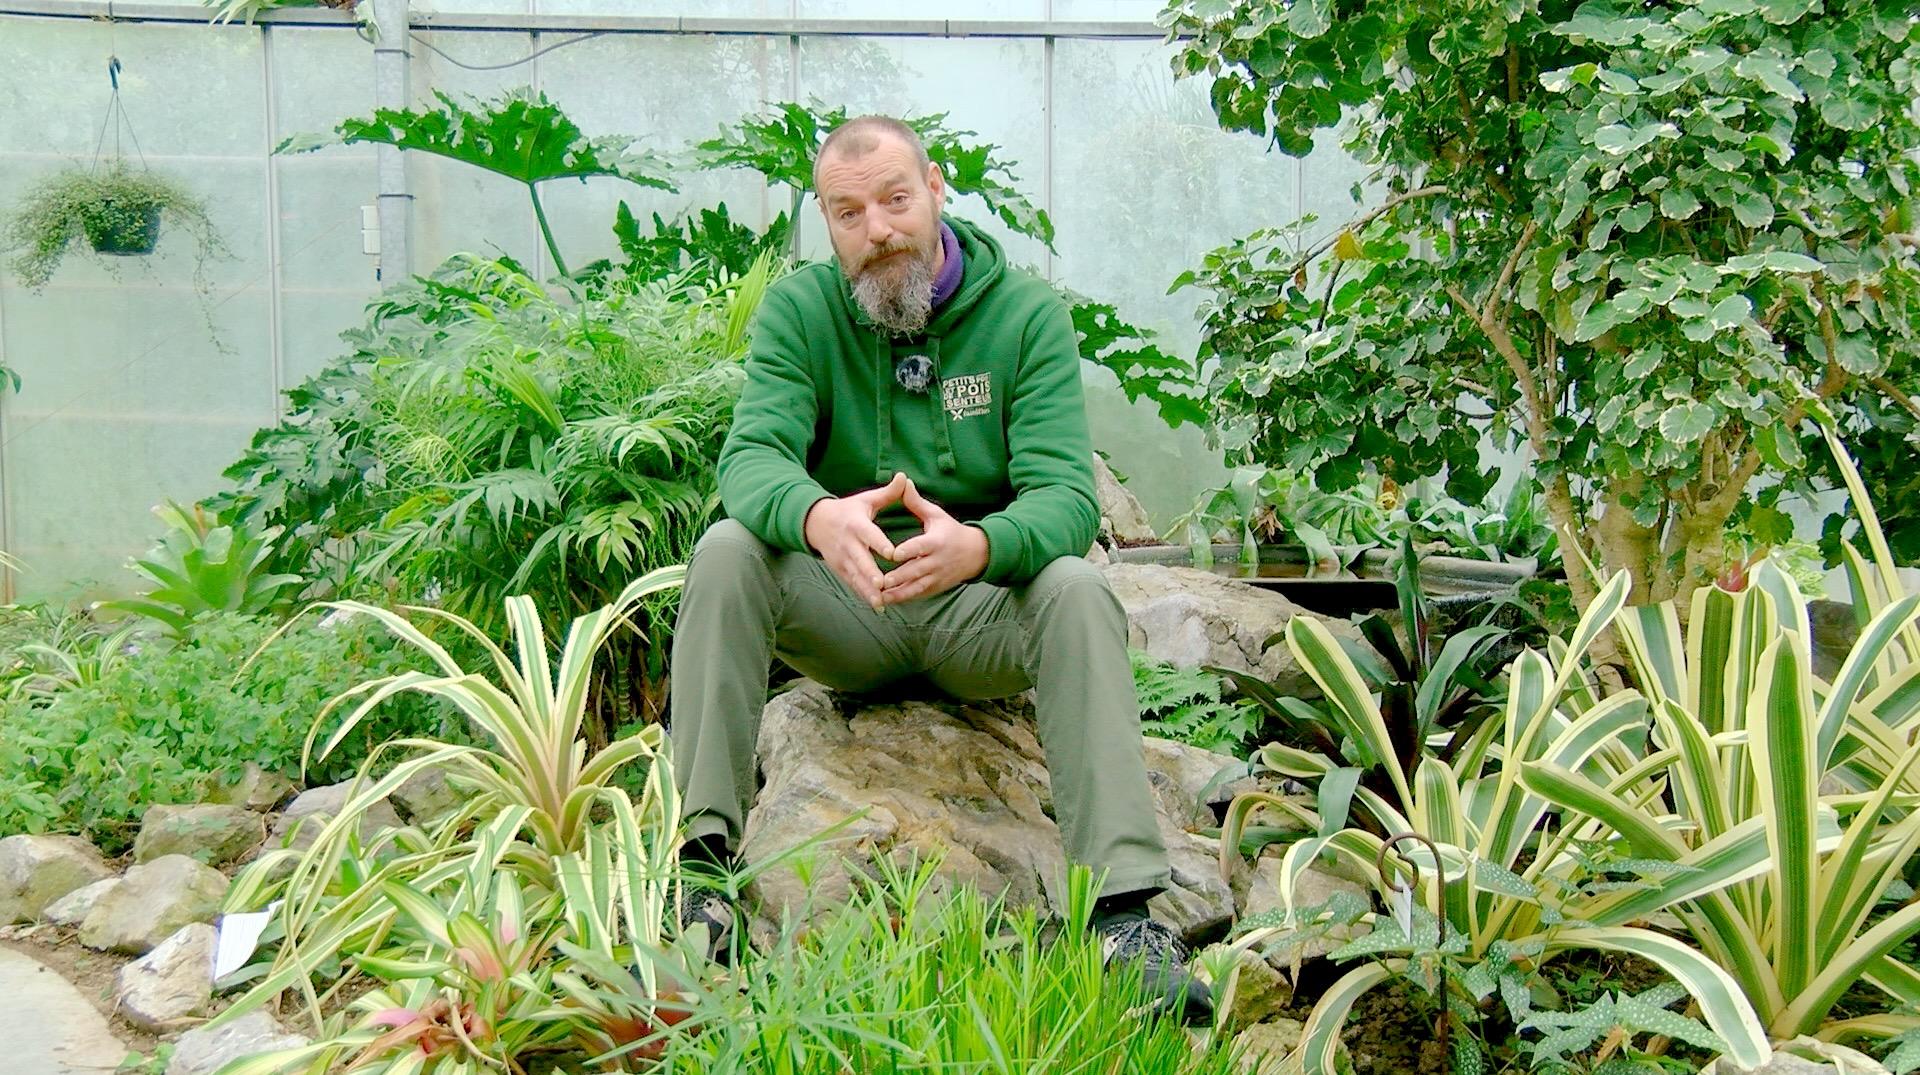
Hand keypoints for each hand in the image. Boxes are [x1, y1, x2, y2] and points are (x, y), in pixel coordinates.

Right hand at [804, 473, 907, 609]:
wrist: (816, 523)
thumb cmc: (848, 510)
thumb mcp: (866, 499)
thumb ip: (888, 493)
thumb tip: (904, 477)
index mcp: (857, 524)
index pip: (869, 535)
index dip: (879, 544)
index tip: (891, 553)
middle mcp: (848, 543)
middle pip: (860, 560)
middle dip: (870, 573)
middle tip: (882, 585)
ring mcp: (842, 558)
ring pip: (855, 576)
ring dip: (867, 590)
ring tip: (880, 603)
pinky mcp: (840, 569)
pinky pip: (852, 583)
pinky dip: (863, 594)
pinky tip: (877, 606)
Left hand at [878, 478, 988, 604]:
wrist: (977, 554)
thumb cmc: (951, 531)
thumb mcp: (936, 515)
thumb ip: (916, 502)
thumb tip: (903, 481)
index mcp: (936, 542)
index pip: (921, 547)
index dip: (908, 551)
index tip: (893, 554)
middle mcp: (937, 561)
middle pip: (917, 571)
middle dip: (899, 577)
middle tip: (881, 581)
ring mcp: (936, 577)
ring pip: (916, 587)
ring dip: (899, 593)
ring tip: (880, 597)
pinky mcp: (935, 588)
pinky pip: (919, 595)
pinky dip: (904, 599)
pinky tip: (888, 602)